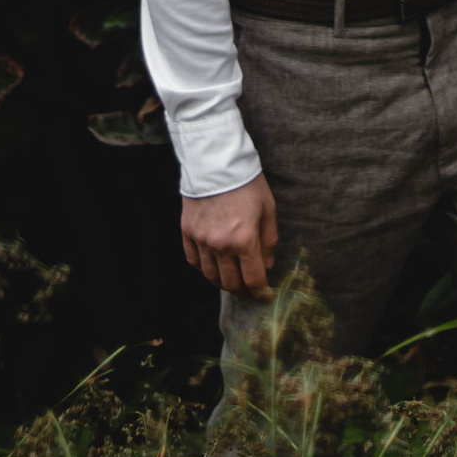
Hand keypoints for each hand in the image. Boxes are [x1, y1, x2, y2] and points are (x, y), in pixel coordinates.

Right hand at [180, 176, 277, 296]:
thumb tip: (267, 266)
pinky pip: (194, 262)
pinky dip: (204, 269)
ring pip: (211, 276)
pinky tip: (213, 267)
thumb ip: (269, 241)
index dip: (260, 292)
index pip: (253, 279)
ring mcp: (201, 241)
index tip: (264, 294)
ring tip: (231, 280)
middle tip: (249, 291)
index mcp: (245, 240)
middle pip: (231, 283)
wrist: (216, 162)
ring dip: (223, 283)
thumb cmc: (247, 184)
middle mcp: (221, 245)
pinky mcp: (187, 233)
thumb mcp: (268, 209)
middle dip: (243, 291)